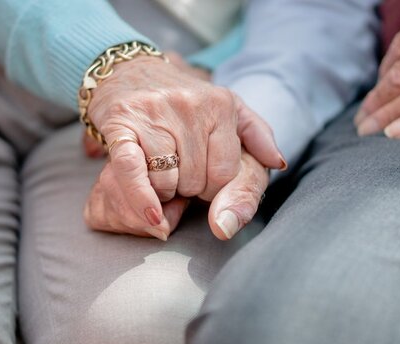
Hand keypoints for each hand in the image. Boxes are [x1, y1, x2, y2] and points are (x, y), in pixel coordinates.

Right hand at [87, 55, 283, 228]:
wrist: (128, 70)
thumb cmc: (184, 103)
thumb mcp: (229, 111)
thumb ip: (257, 135)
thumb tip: (278, 163)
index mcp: (221, 104)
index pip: (225, 174)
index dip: (213, 188)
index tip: (202, 178)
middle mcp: (189, 104)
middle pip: (196, 181)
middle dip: (187, 188)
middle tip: (177, 172)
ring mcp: (154, 112)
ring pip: (167, 182)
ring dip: (162, 191)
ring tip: (159, 172)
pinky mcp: (122, 122)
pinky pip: (134, 171)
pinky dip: (142, 198)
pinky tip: (153, 216)